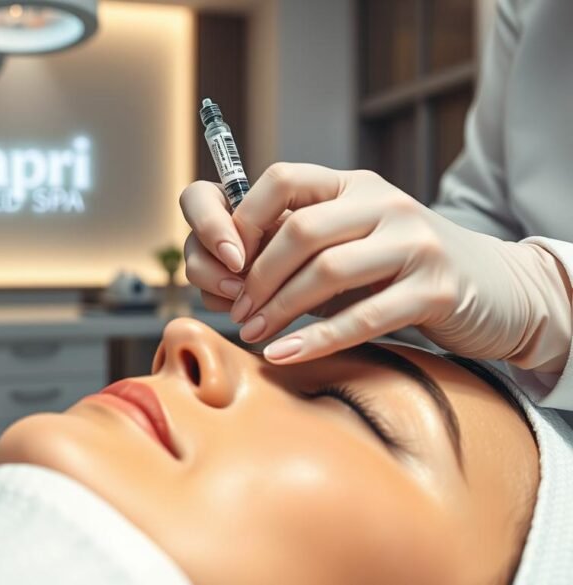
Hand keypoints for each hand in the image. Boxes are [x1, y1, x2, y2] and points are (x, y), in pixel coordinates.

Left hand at [180, 163, 571, 369]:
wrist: (494, 290)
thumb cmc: (399, 272)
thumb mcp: (349, 244)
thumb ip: (296, 250)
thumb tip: (221, 278)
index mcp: (355, 185)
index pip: (283, 179)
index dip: (241, 220)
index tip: (224, 264)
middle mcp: (385, 204)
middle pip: (299, 230)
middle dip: (256, 277)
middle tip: (237, 311)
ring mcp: (414, 243)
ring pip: (327, 271)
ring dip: (279, 308)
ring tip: (254, 334)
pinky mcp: (435, 290)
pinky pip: (363, 317)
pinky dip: (316, 340)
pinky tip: (284, 356)